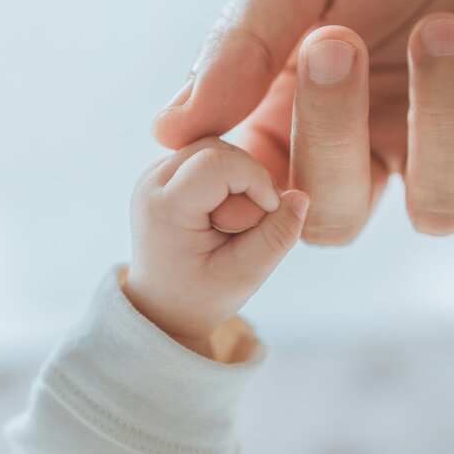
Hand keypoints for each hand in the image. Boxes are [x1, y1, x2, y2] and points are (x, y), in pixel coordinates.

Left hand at [124, 137, 308, 355]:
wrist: (163, 304)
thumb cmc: (200, 295)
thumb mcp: (245, 275)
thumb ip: (277, 237)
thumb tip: (300, 197)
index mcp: (165, 208)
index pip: (218, 163)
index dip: (256, 180)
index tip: (269, 213)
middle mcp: (152, 182)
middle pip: (218, 150)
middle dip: (248, 181)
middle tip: (246, 225)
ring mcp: (155, 173)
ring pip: (216, 148)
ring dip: (238, 180)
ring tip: (234, 221)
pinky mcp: (167, 172)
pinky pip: (209, 156)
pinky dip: (228, 179)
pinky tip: (226, 212)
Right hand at [153, 0, 453, 242]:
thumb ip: (240, 45)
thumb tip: (168, 131)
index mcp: (297, 109)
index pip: (257, 191)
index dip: (246, 188)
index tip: (239, 133)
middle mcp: (367, 139)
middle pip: (335, 222)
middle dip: (333, 139)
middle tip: (337, 40)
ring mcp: (444, 141)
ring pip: (439, 212)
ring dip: (441, 121)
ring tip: (444, 25)